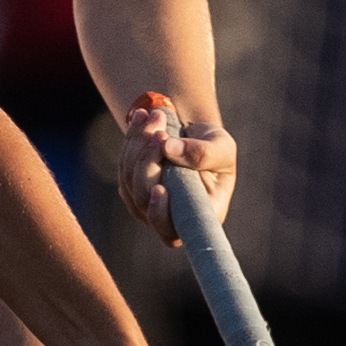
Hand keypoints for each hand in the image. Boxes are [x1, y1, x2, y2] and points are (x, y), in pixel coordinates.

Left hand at [116, 98, 236, 244]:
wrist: (194, 137)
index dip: (160, 214)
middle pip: (144, 198)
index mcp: (197, 215)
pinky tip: (142, 118)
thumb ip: (203, 152)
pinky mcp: (132, 187)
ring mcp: (146, 204)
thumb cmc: (214, 148)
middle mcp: (169, 216)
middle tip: (160, 129)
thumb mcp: (221, 147)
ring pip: (130, 180)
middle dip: (148, 160)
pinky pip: (123, 165)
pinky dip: (132, 140)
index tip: (159, 188)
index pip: (171, 230)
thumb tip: (169, 148)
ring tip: (155, 115)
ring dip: (139, 144)